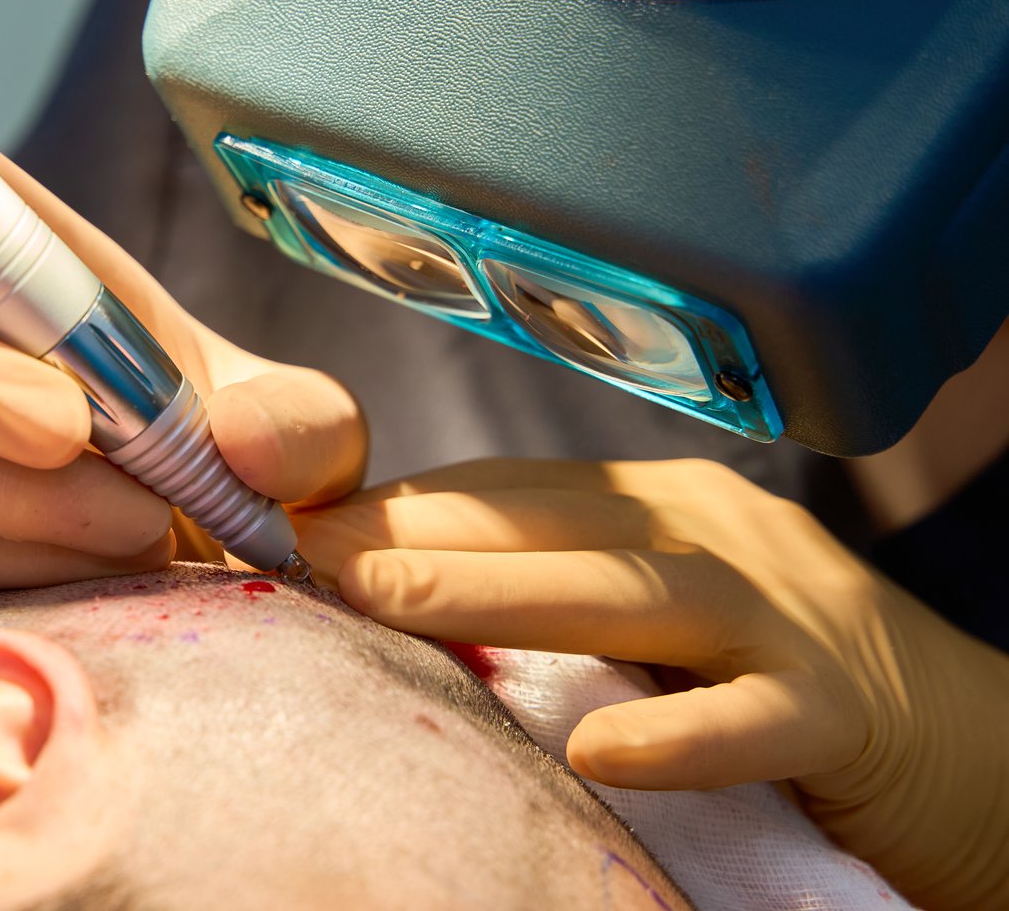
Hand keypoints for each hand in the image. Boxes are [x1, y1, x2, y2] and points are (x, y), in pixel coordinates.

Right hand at [0, 107, 366, 610]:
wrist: (236, 592)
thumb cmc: (258, 479)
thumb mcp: (314, 439)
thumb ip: (302, 422)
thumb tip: (237, 440)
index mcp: (49, 290)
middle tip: (66, 425)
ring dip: (29, 499)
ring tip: (149, 527)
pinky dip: (33, 572)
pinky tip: (111, 577)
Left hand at [295, 457, 1008, 908]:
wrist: (972, 748)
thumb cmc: (785, 676)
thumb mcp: (667, 615)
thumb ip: (560, 593)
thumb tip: (406, 588)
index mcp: (667, 511)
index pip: (520, 492)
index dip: (409, 503)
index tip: (301, 519)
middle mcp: (722, 540)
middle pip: (560, 526)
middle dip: (427, 533)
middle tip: (307, 544)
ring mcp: (787, 620)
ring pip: (638, 595)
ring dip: (505, 595)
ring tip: (388, 600)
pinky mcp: (849, 715)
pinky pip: (759, 720)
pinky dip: (680, 733)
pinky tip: (602, 751)